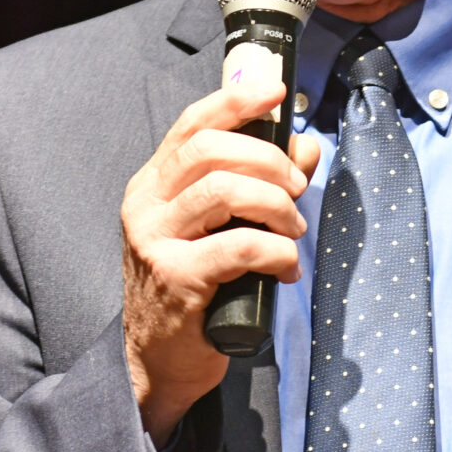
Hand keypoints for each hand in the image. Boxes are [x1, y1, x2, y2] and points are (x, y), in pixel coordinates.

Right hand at [121, 78, 322, 441]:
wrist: (158, 359)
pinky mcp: (175, 278)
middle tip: (297, 188)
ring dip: (275, 205)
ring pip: (222, 191)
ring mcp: (155, 240)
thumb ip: (259, 185)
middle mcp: (147, 205)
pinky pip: (237, 246)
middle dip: (268, 160)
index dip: (236, 102)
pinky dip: (275, 251)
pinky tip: (286, 267)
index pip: (192, 125)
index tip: (277, 91)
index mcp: (155, 184)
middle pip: (210, 150)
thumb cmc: (195, 288)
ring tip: (292, 230)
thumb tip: (305, 148)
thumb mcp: (221, 229)